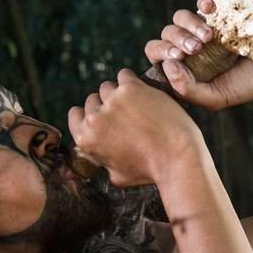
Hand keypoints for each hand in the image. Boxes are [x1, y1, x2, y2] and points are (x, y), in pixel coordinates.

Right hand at [67, 70, 201, 187]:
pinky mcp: (131, 88)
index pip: (76, 115)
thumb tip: (99, 161)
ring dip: (121, 93)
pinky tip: (144, 93)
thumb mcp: (117, 177)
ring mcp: (112, 101)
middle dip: (108, 106)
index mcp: (85, 139)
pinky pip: (124, 75)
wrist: (177, 157)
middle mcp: (94, 118)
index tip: (106, 118)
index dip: (91, 115)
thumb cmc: (151, 170)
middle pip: (93, 100)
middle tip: (129, 115)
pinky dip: (132, 81)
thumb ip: (103, 163)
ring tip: (139, 105)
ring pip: (108, 87)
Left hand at [145, 0, 252, 110]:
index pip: (157, 53)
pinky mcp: (222, 12)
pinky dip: (203, 3)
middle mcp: (191, 44)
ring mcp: (206, 26)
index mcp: (185, 65)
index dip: (162, 51)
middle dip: (177, 38)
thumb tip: (167, 65)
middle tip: (196, 49)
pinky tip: (210, 9)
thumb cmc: (245, 87)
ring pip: (181, 17)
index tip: (179, 58)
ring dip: (189, 23)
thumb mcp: (214, 98)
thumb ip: (187, 90)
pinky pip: (203, 2)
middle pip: (168, 32)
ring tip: (208, 36)